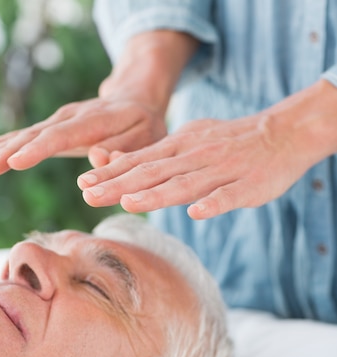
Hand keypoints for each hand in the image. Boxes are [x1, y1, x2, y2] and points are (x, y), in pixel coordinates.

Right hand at [0, 97, 166, 175]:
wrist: (136, 99)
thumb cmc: (145, 125)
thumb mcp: (146, 139)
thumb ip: (123, 151)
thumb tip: (97, 158)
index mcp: (94, 122)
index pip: (62, 136)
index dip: (38, 150)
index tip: (14, 162)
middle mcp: (70, 118)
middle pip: (34, 136)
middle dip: (6, 152)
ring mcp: (58, 121)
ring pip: (23, 135)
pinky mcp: (52, 127)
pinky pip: (23, 137)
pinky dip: (0, 145)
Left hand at [78, 110, 314, 218]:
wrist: (282, 133)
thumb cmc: (229, 143)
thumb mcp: (189, 140)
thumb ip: (158, 157)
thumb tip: (121, 165)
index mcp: (180, 147)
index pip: (139, 161)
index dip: (111, 174)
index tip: (83, 185)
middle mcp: (195, 156)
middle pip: (153, 173)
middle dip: (119, 185)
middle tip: (88, 196)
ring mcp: (221, 171)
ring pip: (185, 184)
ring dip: (156, 194)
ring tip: (129, 203)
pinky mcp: (247, 187)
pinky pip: (228, 196)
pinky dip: (212, 204)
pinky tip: (196, 213)